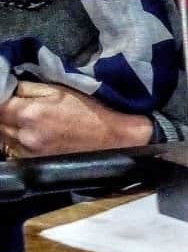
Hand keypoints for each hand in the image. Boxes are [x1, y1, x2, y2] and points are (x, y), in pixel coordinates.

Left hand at [0, 81, 152, 157]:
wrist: (113, 139)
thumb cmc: (89, 111)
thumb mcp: (60, 90)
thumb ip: (27, 88)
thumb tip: (7, 88)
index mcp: (29, 113)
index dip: (2, 98)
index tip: (8, 96)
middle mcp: (25, 136)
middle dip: (4, 113)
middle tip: (17, 106)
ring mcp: (29, 152)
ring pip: (3, 137)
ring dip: (8, 127)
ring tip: (26, 120)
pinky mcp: (35, 163)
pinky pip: (13, 150)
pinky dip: (16, 141)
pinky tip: (31, 135)